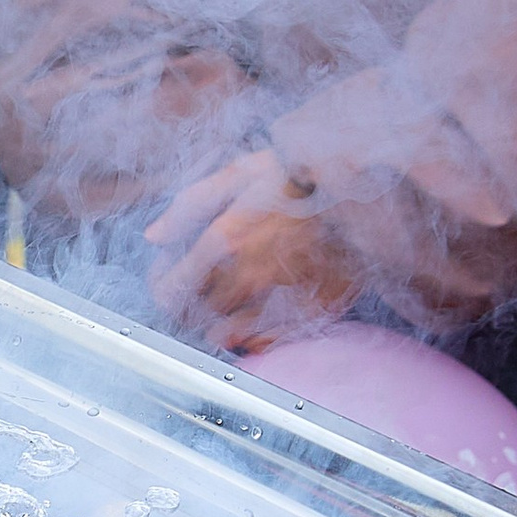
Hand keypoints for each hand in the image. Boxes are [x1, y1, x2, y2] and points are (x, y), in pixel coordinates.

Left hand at [145, 150, 364, 349]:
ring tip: (226, 302)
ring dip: (218, 324)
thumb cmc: (300, 175)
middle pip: (195, 318)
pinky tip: (256, 314)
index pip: (170, 292)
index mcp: (224, 242)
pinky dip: (254, 335)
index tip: (168, 277)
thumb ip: (189, 206)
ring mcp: (281, 298)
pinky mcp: (311, 310)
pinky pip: (268, 341)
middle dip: (187, 305)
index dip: (161, 288)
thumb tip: (154, 235)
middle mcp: (248, 277)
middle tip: (196, 288)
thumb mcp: (238, 174)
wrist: (362, 186)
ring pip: (228, 336)